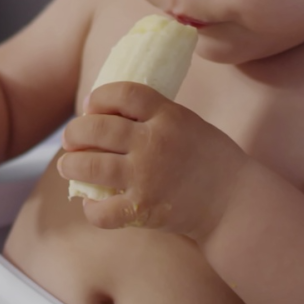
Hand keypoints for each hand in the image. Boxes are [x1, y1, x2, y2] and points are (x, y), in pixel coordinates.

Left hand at [57, 81, 248, 237]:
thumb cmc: (210, 160)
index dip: (99, 96)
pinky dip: (90, 209)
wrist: (235, 203)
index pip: (123, 93)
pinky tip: (91, 204)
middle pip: (96, 127)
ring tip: (67, 166)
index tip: (90, 106)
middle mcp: (154, 142)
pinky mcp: (143, 209)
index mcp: (168, 115)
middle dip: (74, 132)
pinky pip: (101, 210)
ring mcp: (147, 176)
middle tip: (70, 139)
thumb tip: (107, 111)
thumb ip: (153, 115)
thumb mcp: (187, 123)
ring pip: (89, 166)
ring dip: (70, 165)